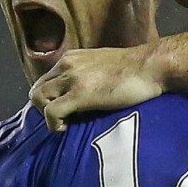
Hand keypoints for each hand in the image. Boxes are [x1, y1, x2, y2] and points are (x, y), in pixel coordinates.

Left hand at [29, 44, 164, 131]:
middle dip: (44, 108)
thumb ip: (89, 75)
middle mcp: (67, 65)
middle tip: (64, 119)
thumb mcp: (103, 66)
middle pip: (36, 89)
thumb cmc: (135, 70)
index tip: (65, 110)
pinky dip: (53, 124)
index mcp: (72, 58)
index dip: (50, 98)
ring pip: (38, 98)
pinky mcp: (80, 93)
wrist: (151, 66)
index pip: (45, 79)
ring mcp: (72, 78)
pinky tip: (66, 128)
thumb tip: (85, 93)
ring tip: (66, 123)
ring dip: (46, 116)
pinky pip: (51, 111)